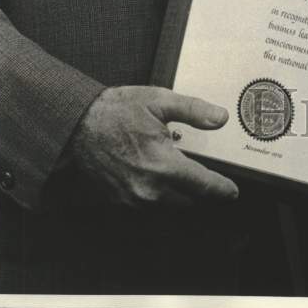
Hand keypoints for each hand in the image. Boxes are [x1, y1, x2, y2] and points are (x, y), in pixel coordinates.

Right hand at [69, 85, 239, 206]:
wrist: (76, 125)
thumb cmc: (116, 111)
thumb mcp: (159, 100)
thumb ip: (193, 111)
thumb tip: (220, 118)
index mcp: (162, 165)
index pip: (202, 185)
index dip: (221, 190)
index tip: (232, 192)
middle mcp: (148, 189)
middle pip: (189, 202)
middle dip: (202, 192)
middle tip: (210, 179)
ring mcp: (132, 199)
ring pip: (169, 207)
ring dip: (181, 196)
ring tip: (185, 175)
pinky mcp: (120, 202)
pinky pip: (149, 206)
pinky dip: (161, 196)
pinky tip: (161, 177)